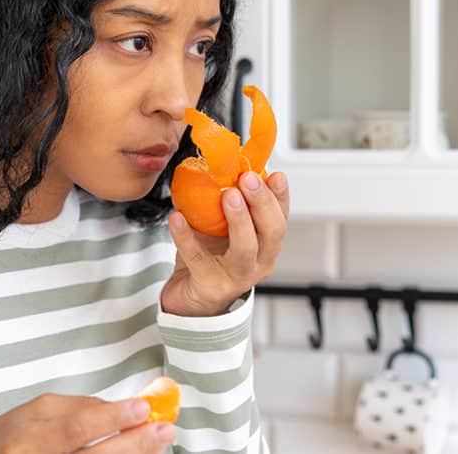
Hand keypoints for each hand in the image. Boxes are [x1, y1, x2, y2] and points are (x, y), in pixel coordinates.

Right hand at [0, 393, 175, 452]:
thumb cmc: (18, 435)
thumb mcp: (40, 411)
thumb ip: (80, 408)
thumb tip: (120, 408)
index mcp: (28, 440)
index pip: (75, 428)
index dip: (111, 418)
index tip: (143, 408)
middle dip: (133, 444)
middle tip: (164, 429)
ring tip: (159, 442)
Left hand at [163, 171, 288, 316]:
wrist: (189, 297)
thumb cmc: (210, 257)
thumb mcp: (222, 227)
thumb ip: (227, 200)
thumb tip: (219, 162)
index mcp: (266, 245)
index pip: (281, 218)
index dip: (280, 196)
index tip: (276, 174)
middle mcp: (259, 262)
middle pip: (272, 232)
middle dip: (262, 203)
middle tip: (248, 178)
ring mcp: (237, 277)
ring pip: (245, 249)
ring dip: (239, 219)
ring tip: (227, 195)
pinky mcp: (210, 286)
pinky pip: (198, 258)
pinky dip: (186, 236)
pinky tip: (176, 217)